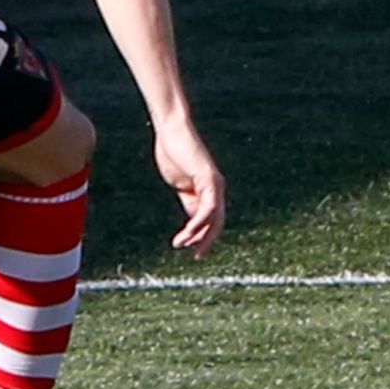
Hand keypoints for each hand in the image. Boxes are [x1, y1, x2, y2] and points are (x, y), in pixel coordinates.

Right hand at [152, 119, 224, 258]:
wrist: (171, 132)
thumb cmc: (174, 153)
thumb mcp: (181, 184)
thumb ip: (189, 199)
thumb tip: (194, 221)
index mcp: (210, 189)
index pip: (212, 219)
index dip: (203, 235)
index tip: (191, 249)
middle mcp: (217, 188)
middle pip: (218, 221)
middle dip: (207, 240)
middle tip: (197, 256)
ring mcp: (215, 183)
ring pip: (213, 217)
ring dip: (198, 234)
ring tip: (181, 243)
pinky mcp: (209, 179)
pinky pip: (207, 207)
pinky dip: (198, 222)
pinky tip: (187, 232)